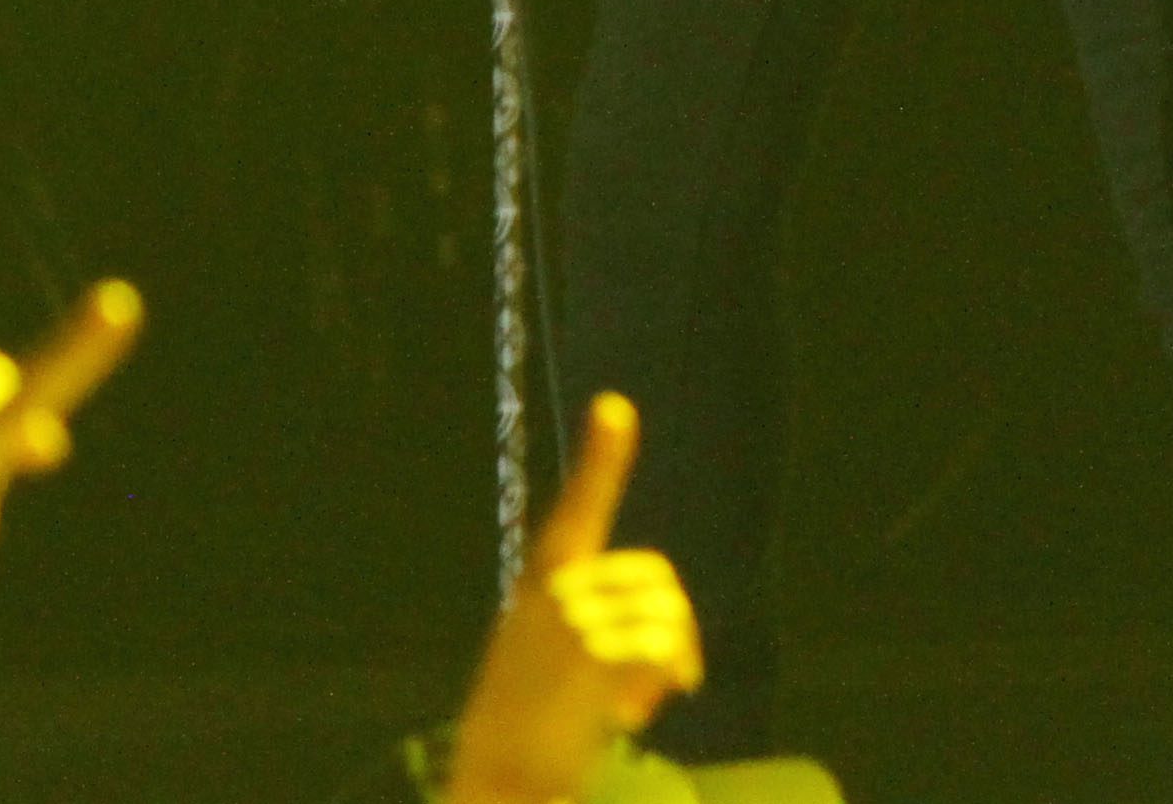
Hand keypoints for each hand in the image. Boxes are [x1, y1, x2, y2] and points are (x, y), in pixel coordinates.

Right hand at [448, 394, 702, 803]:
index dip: (601, 456)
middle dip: (676, 626)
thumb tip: (670, 633)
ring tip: (637, 705)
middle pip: (657, 579)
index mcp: (543, 581)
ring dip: (672, 662)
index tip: (615, 406)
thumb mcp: (544, 653)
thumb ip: (593, 622)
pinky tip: (631, 717)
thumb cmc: (524, 724)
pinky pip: (663, 649)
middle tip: (668, 679)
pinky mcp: (593, 657)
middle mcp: (558, 591)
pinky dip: (664, 684)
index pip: (577, 506)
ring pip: (667, 615)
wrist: (497, 779)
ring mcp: (575, 621)